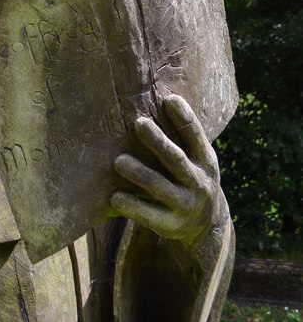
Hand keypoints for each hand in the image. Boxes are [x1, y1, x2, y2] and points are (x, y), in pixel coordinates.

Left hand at [110, 94, 219, 247]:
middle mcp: (199, 183)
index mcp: (206, 161)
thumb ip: (182, 136)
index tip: (169, 99)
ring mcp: (186, 206)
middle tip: (138, 123)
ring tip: (118, 161)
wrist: (207, 226)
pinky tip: (114, 197)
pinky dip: (132, 206)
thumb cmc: (192, 177)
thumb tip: (161, 95)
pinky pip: (149, 216)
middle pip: (176, 159)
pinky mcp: (171, 226)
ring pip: (159, 187)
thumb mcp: (196, 158)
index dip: (184, 118)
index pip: (196, 136)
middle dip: (158, 141)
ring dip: (139, 173)